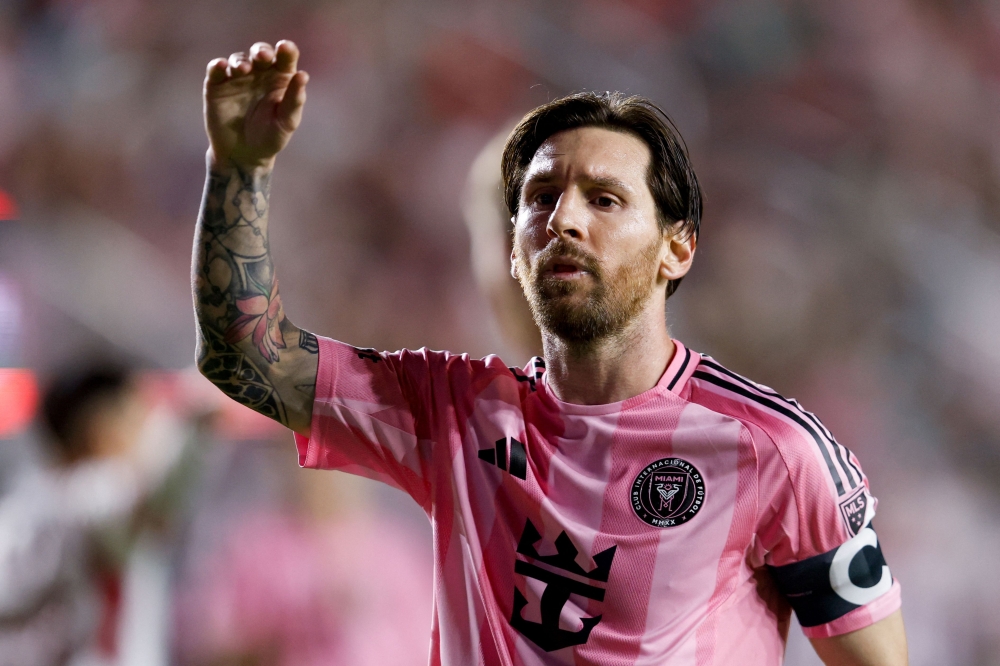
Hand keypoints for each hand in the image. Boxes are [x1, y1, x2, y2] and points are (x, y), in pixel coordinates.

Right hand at [204, 40, 307, 170]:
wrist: (244, 155)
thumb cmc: (271, 137)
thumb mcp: (287, 121)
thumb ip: (294, 100)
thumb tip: (303, 75)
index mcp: (281, 79)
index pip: (285, 58)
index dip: (286, 50)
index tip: (286, 47)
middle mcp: (259, 74)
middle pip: (261, 53)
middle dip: (261, 51)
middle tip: (263, 56)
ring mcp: (238, 78)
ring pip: (239, 60)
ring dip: (241, 61)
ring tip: (243, 70)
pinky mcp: (217, 86)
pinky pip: (216, 70)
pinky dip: (217, 66)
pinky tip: (222, 66)